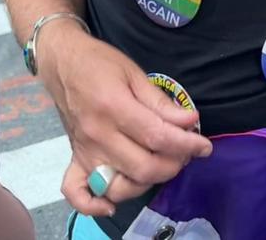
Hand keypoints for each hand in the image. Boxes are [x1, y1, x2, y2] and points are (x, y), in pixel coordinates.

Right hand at [38, 25, 211, 216]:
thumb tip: (190, 121)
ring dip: (147, 182)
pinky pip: (78, 193)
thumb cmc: (99, 62)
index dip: (186, 144)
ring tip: (160, 164)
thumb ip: (160, 102)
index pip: (157, 137)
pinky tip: (113, 203)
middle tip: (186, 152)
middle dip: (174, 164)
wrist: (62, 61)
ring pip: (120, 186)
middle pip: (143, 167)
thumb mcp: (134, 72)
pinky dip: (94, 205)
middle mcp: (98, 135)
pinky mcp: (75, 158)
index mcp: (114, 107)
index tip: (204, 145)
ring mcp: (84, 151)